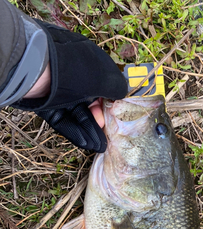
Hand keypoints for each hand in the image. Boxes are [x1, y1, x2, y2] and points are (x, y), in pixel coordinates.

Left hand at [15, 20, 126, 151]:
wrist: (34, 70)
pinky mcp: (47, 105)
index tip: (118, 114)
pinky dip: (76, 132)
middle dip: (101, 118)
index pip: (103, 83)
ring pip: (79, 114)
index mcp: (88, 63)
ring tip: (100, 146)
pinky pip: (65, 121)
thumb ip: (116, 86)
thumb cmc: (73, 69)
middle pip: (91, 101)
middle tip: (108, 132)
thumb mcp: (102, 76)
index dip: (111, 100)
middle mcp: (74, 77)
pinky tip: (88, 144)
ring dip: (91, 130)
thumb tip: (123, 92)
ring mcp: (59, 92)